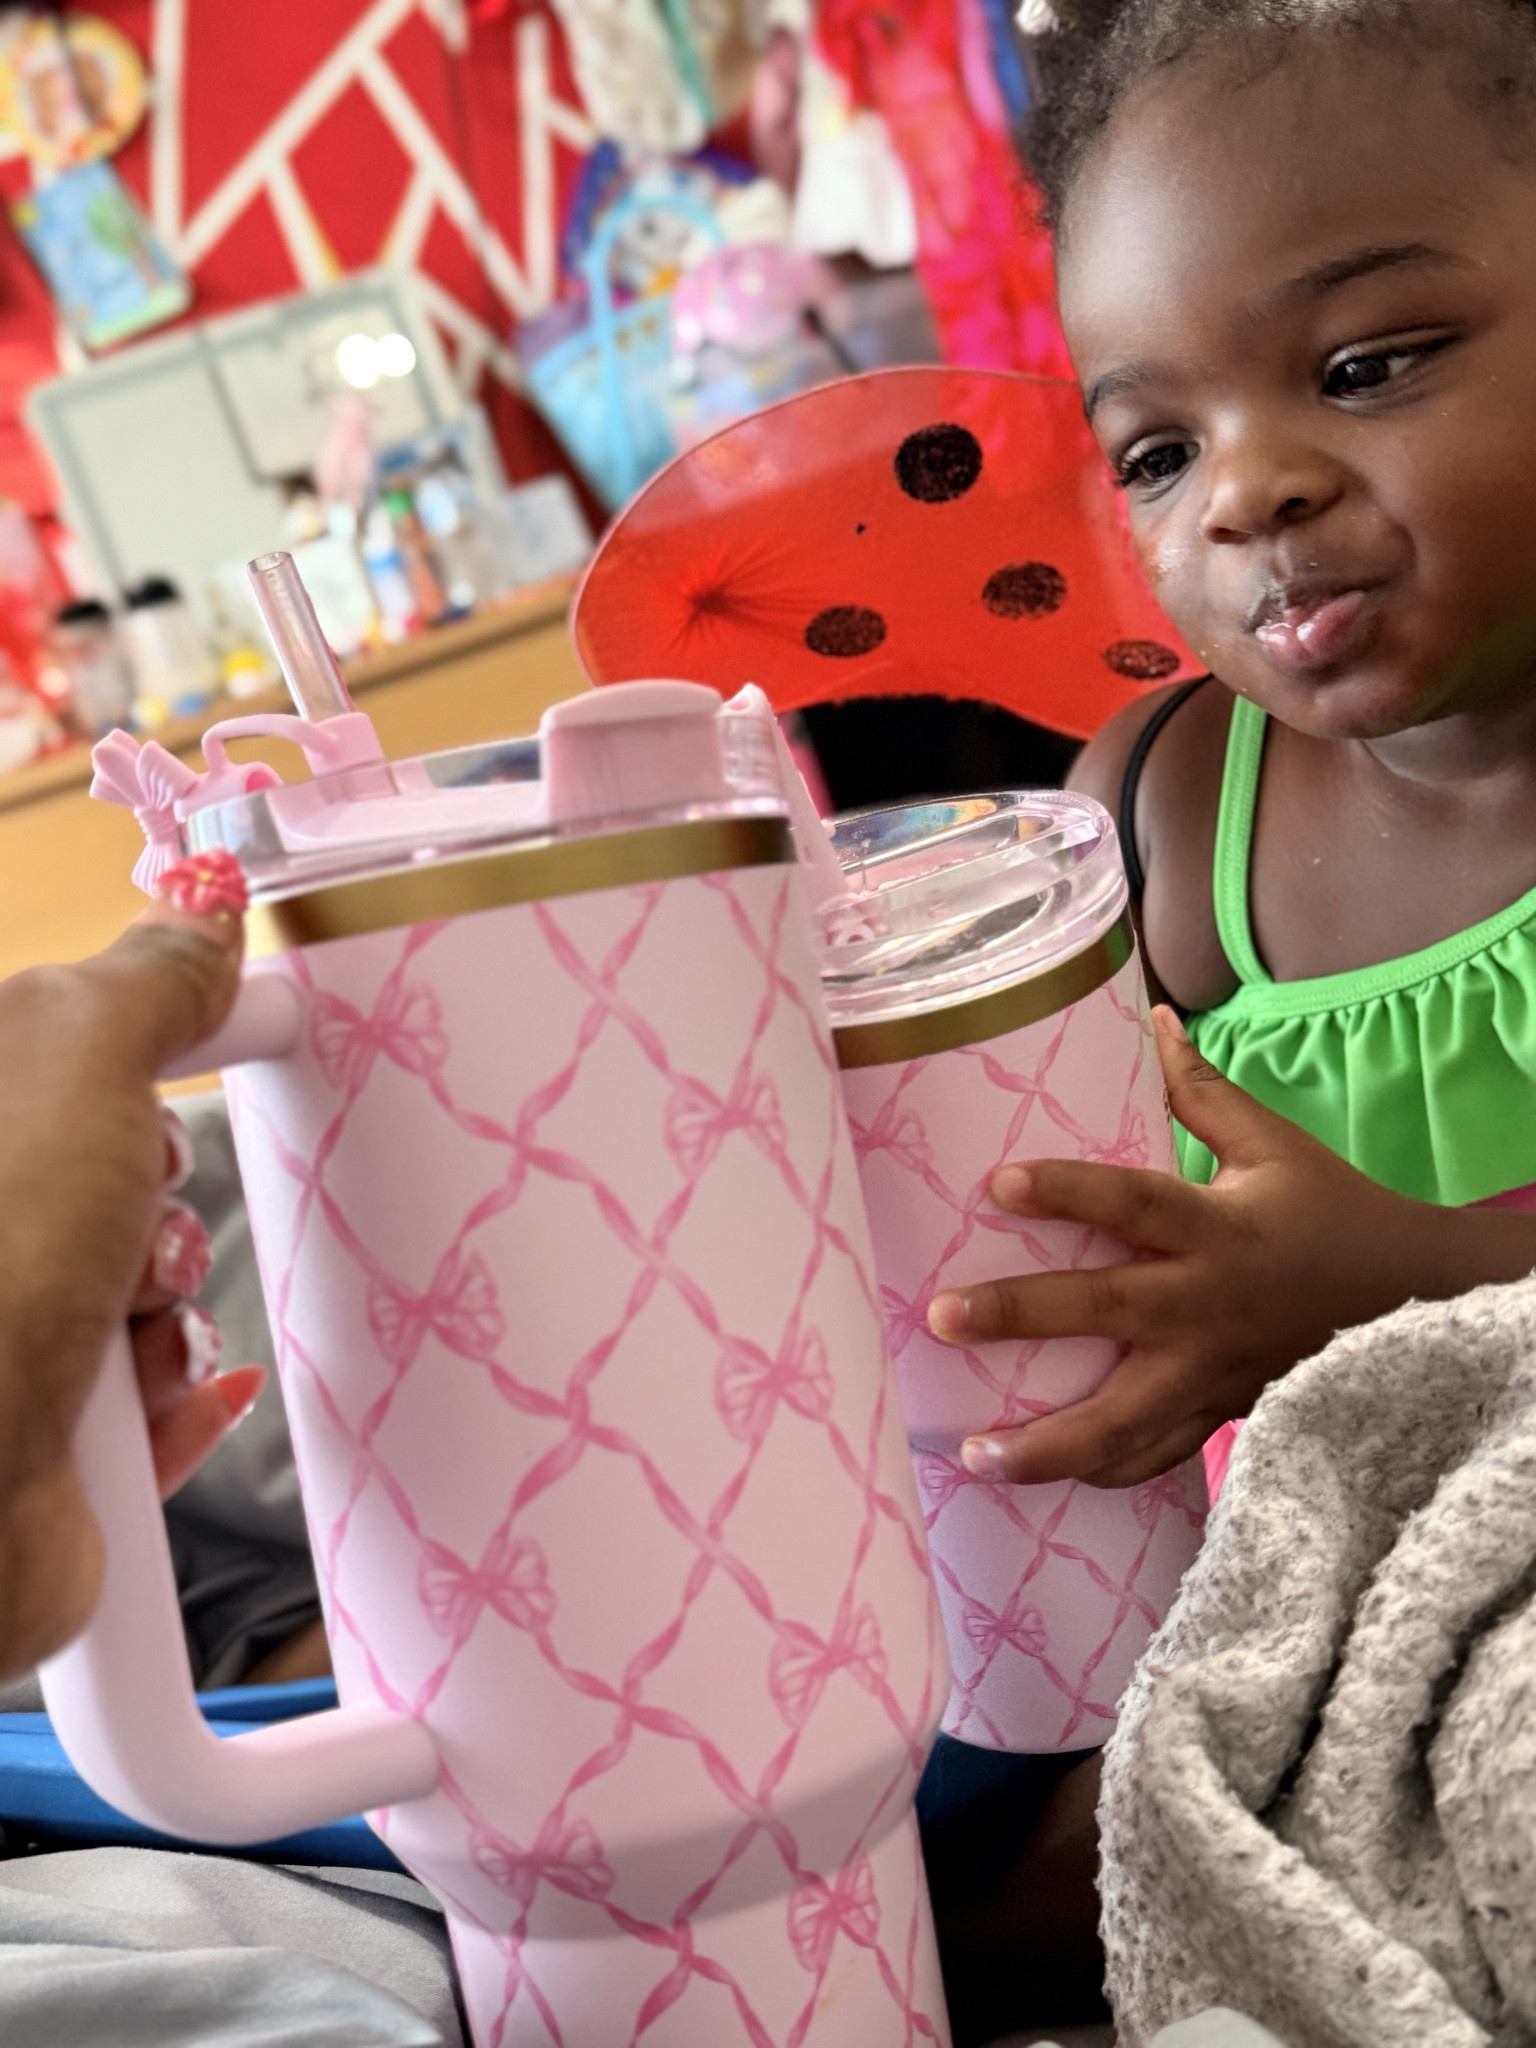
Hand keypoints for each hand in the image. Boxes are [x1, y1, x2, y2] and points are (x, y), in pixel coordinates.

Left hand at [0, 851, 261, 1676]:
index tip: (250, 1017)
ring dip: (164, 1306)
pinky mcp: (39, 1437)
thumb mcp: (71, 1060)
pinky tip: (147, 1402)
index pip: (76, 1041)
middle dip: (156, 1194)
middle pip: (118, 1166)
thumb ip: (146, 980)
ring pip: (146, 1281)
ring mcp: (2, 1333)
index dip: (168, 1026)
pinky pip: (153, 1391)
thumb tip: (208, 913)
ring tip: (118, 1331)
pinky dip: (172, 1394)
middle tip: (127, 1210)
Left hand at [928, 1008, 1535, 1488]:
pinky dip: (1100, 1472)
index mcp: (1218, 1229)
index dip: (1067, 1190)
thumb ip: (1202, 1092)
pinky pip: (1155, 1456)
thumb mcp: (1275, 1146)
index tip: (997, 1182)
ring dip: (1047, 1444)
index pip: (1134, 1202)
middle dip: (1022, 1316)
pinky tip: (1038, 1482)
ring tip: (973, 1455)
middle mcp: (1207, 1305)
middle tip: (943, 1318)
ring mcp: (1212, 1373)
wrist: (1413, 1303)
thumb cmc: (1331, 1214)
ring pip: (1125, 1421)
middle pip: (1107, 1313)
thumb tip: (1149, 1019)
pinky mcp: (1220, 1415)